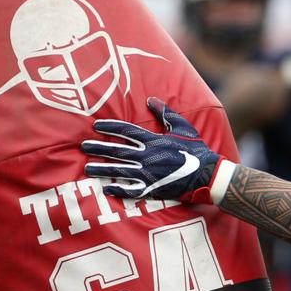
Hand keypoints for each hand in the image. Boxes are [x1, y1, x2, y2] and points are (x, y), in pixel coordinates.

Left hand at [81, 97, 224, 203]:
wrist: (208, 175)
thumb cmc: (196, 150)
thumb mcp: (183, 127)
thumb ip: (166, 113)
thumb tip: (151, 99)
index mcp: (154, 140)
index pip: (126, 132)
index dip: (109, 128)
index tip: (96, 126)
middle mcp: (148, 157)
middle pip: (118, 151)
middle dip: (98, 148)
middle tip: (83, 146)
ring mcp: (149, 174)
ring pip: (120, 171)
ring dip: (102, 169)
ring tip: (87, 167)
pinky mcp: (153, 189)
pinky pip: (131, 190)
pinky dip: (117, 190)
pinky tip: (105, 188)